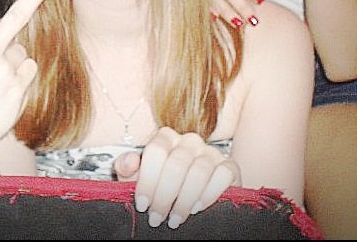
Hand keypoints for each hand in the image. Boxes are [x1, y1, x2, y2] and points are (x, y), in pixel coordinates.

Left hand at [114, 127, 240, 229]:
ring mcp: (210, 152)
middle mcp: (189, 140)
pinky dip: (210, 193)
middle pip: (176, 164)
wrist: (189, 200)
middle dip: (164, 196)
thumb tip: (130, 162)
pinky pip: (223, 175)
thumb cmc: (161, 187)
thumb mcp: (139, 178)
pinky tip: (197, 208)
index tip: (142, 204)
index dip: (148, 180)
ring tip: (174, 219)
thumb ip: (127, 168)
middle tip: (157, 218)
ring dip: (184, 200)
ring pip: (199, 171)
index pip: (156, 150)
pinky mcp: (229, 166)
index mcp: (166, 138)